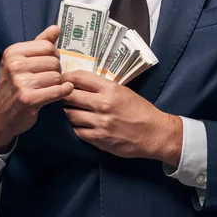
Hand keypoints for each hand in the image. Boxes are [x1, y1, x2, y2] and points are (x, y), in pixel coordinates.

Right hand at [0, 25, 73, 152]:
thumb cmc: (14, 85)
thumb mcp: (22, 61)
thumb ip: (40, 43)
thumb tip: (56, 28)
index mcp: (12, 52)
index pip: (47, 46)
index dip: (53, 56)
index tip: (47, 64)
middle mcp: (14, 65)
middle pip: (54, 62)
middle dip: (55, 71)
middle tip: (47, 79)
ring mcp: (20, 82)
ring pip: (57, 77)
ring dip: (57, 84)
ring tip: (47, 88)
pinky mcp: (28, 99)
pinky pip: (58, 90)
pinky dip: (64, 91)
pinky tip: (62, 92)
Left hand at [61, 71, 181, 165]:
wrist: (154, 133)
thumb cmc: (140, 110)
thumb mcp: (124, 91)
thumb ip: (102, 88)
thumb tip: (80, 85)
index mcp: (110, 89)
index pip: (79, 77)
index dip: (66, 77)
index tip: (61, 80)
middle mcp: (103, 104)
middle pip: (69, 96)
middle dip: (63, 96)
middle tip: (61, 97)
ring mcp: (100, 122)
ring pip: (70, 115)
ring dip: (68, 113)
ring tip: (71, 111)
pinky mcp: (99, 139)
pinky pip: (77, 131)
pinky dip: (76, 127)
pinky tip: (81, 125)